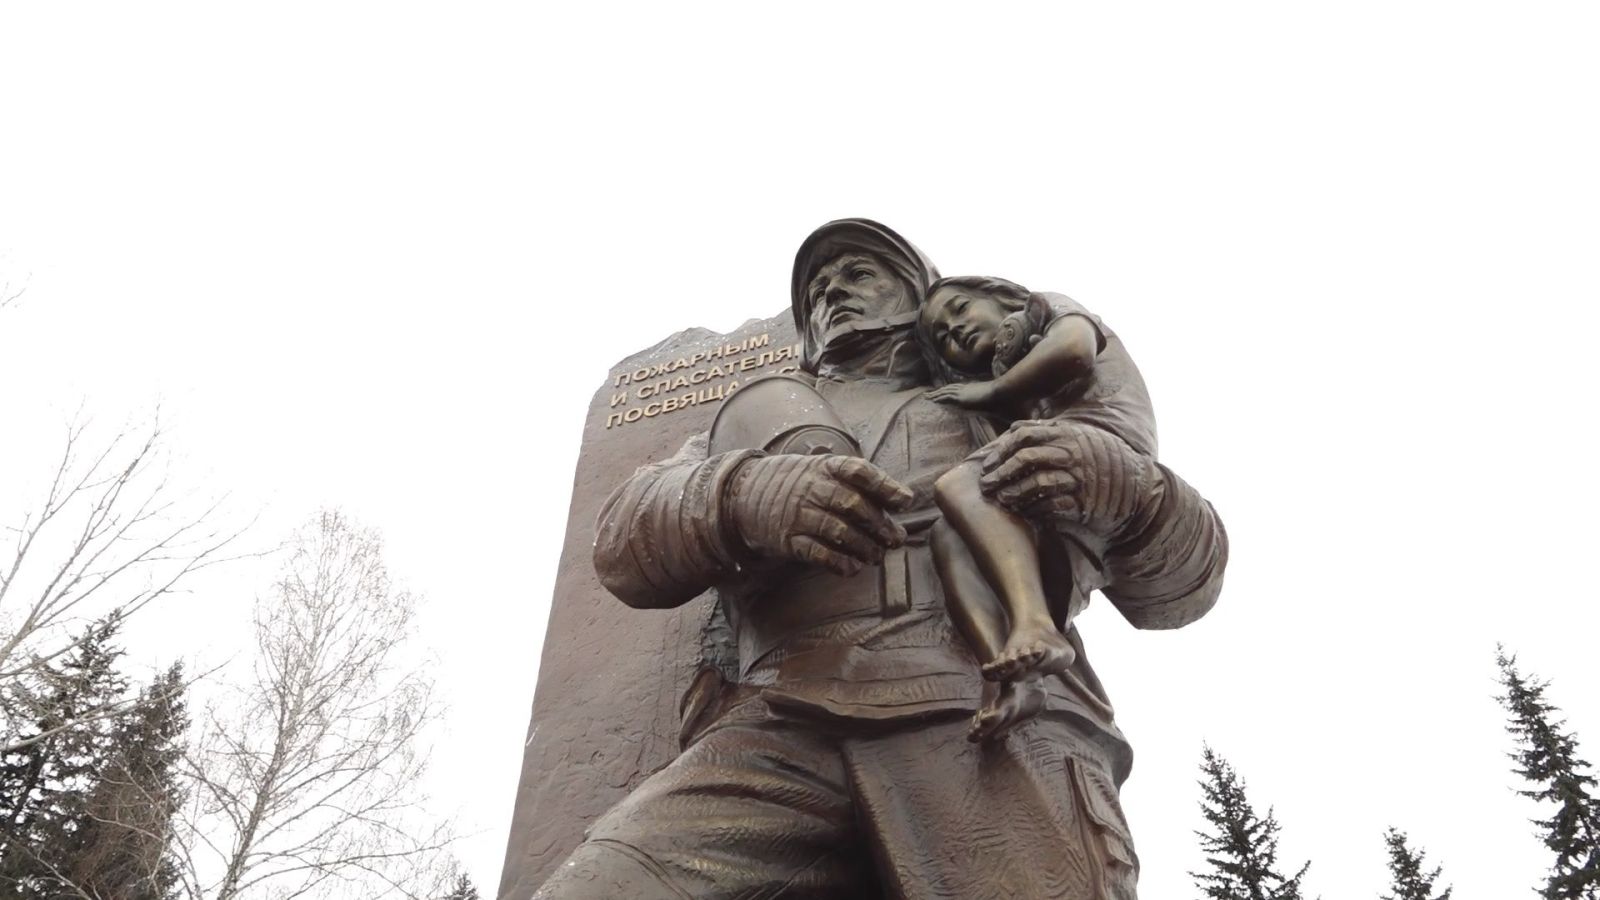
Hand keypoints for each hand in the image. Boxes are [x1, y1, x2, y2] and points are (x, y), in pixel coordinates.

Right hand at [727, 454, 914, 576]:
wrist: (745, 494)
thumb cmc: (798, 484)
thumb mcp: (822, 470)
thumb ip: (858, 485)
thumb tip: (902, 509)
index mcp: (825, 467)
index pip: (859, 471)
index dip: (885, 486)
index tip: (904, 502)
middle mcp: (811, 488)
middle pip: (852, 505)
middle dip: (879, 525)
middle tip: (895, 540)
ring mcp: (798, 514)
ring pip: (838, 532)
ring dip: (864, 547)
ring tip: (876, 556)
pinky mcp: (787, 539)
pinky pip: (817, 553)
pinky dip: (839, 563)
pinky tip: (852, 568)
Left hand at [927, 382, 996, 408]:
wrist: (1000, 395)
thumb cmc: (1002, 400)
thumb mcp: (995, 404)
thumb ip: (993, 407)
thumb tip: (998, 414)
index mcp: (974, 389)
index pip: (959, 389)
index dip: (950, 391)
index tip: (944, 393)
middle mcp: (966, 389)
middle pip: (949, 389)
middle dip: (940, 391)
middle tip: (931, 394)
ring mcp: (962, 392)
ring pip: (945, 391)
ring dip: (935, 394)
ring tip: (927, 397)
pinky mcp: (959, 397)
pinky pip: (945, 396)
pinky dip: (937, 397)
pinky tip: (931, 399)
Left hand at [977, 420, 1153, 535]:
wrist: (1138, 489)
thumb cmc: (1102, 461)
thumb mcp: (1079, 437)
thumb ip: (1048, 432)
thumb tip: (1012, 429)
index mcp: (1068, 434)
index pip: (1024, 434)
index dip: (1001, 449)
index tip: (987, 463)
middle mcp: (1073, 453)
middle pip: (1025, 457)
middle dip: (1000, 471)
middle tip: (985, 483)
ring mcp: (1079, 478)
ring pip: (1036, 482)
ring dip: (1013, 492)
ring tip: (1001, 498)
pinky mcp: (1084, 502)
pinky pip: (1051, 506)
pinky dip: (1033, 509)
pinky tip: (1022, 511)